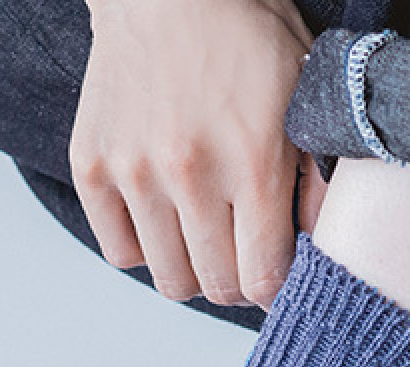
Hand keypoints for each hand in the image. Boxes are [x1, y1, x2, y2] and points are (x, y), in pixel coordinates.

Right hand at [70, 0, 326, 308]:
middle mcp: (189, 174)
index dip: (276, 287)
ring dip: (194, 270)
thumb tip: (318, 249)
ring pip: (171, 280)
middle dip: (239, 280)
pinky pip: (121, 252)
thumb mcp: (305, 98)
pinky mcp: (91, 164)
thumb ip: (318, 179)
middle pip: (219, 287)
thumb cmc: (246, 35)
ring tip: (205, 235)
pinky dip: (145, 248)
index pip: (263, 280)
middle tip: (243, 251)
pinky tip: (164, 217)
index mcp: (252, 163)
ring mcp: (134, 171)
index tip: (277, 270)